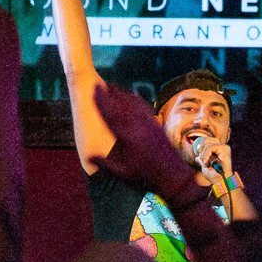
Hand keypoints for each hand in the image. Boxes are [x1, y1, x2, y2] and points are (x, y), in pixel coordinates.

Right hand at [95, 81, 208, 201]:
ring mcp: (148, 124)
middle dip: (110, 94)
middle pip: (121, 106)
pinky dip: (137, 98)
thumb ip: (105, 163)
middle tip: (100, 84)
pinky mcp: (156, 125)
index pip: (110, 115)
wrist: (173, 176)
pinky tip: (133, 93)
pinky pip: (144, 107)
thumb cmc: (146, 177)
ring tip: (113, 85)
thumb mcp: (123, 173)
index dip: (101, 102)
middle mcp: (138, 127)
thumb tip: (88, 156)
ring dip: (122, 93)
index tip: (94, 91)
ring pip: (133, 104)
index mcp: (127, 137)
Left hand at [194, 140, 235, 198]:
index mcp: (219, 151)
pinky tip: (207, 161)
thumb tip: (197, 158)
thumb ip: (202, 161)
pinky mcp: (225, 149)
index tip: (200, 155)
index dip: (201, 145)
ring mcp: (224, 148)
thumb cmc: (214, 176)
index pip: (208, 141)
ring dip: (204, 154)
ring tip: (205, 162)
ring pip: (208, 144)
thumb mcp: (205, 167)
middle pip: (208, 140)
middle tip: (202, 159)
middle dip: (201, 149)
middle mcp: (222, 148)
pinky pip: (211, 147)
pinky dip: (206, 154)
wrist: (220, 181)